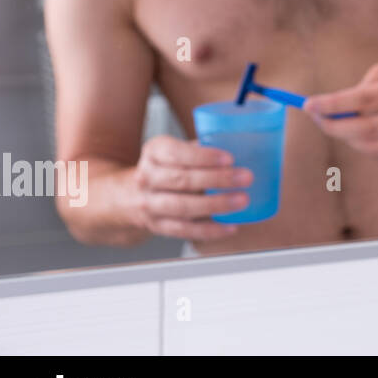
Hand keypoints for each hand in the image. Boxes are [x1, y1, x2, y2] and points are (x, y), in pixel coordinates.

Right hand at [132, 135, 251, 239]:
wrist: (131, 195)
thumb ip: (203, 148)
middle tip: (246, 177)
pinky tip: (230, 226)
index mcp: (154, 152)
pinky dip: (209, 230)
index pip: (176, 152)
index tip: (230, 159)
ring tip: (241, 200)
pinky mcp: (157, 226)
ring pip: (182, 206)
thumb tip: (242, 146)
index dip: (204, 157)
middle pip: (182, 180)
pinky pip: (184, 230)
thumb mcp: (178, 149)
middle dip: (217, 179)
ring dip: (215, 205)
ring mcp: (149, 204)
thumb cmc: (168, 167)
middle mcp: (147, 177)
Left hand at [303, 55, 377, 154]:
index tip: (309, 104)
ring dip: (344, 134)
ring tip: (333, 121)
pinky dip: (361, 142)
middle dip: (333, 124)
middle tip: (314, 116)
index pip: (366, 99)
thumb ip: (367, 84)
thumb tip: (337, 107)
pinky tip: (354, 129)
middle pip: (366, 127)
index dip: (334, 104)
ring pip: (370, 143)